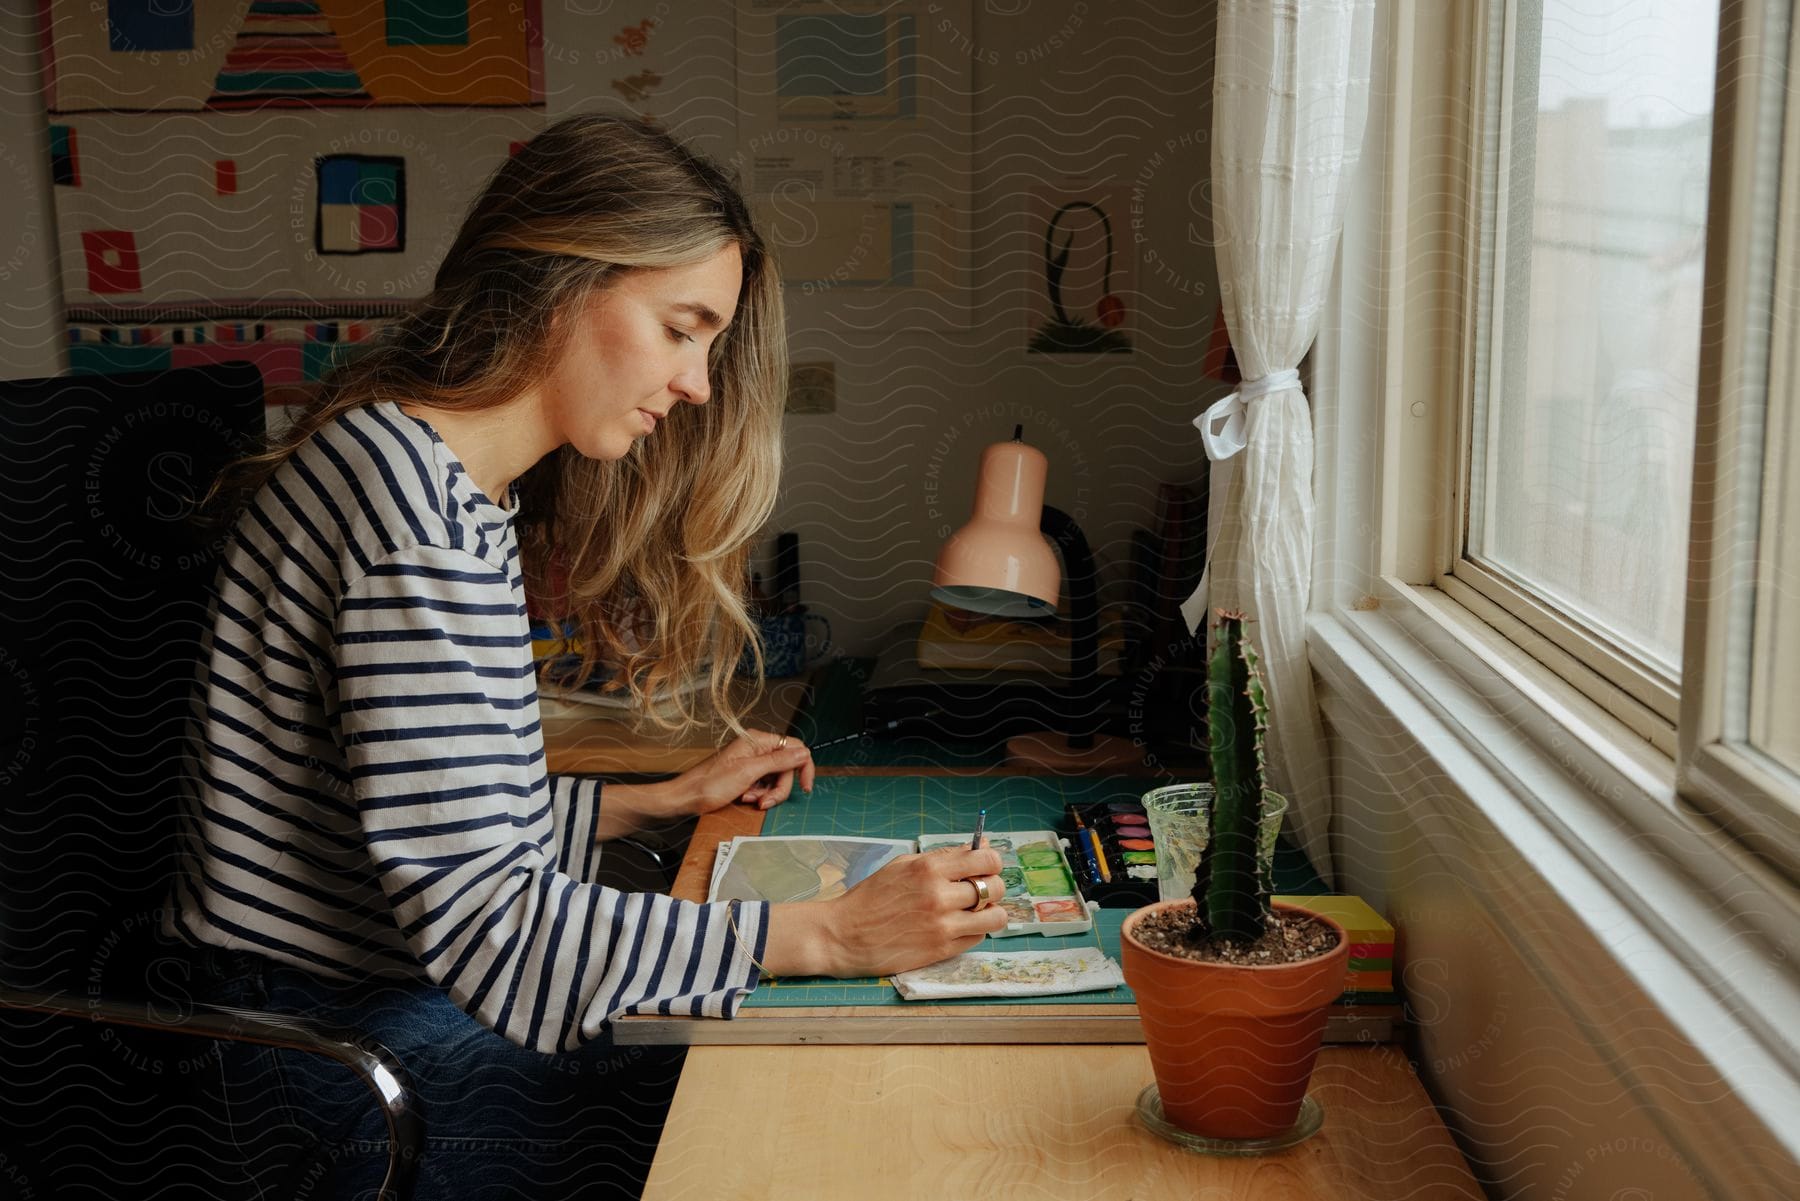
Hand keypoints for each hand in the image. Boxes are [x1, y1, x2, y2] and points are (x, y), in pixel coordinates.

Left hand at [677, 729, 815, 815]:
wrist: (686, 798)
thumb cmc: (709, 784)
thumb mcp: (748, 773)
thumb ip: (778, 762)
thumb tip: (803, 753)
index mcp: (758, 741)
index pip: (794, 747)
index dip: (803, 767)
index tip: (805, 786)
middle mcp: (756, 748)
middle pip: (786, 767)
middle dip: (779, 787)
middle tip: (766, 800)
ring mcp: (751, 762)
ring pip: (776, 778)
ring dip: (767, 793)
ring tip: (750, 799)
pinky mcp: (746, 774)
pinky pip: (764, 785)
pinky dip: (758, 794)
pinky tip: (745, 798)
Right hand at [763, 839, 1008, 977]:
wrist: (843, 935)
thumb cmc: (871, 898)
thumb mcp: (902, 866)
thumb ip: (943, 857)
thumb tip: (980, 848)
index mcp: (929, 868)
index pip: (986, 860)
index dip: (992, 863)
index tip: (986, 867)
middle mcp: (940, 895)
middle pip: (995, 887)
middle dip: (993, 887)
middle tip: (980, 891)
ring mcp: (943, 925)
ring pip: (995, 917)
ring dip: (990, 913)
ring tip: (975, 912)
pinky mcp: (941, 950)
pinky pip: (978, 937)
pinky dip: (974, 931)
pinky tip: (957, 927)